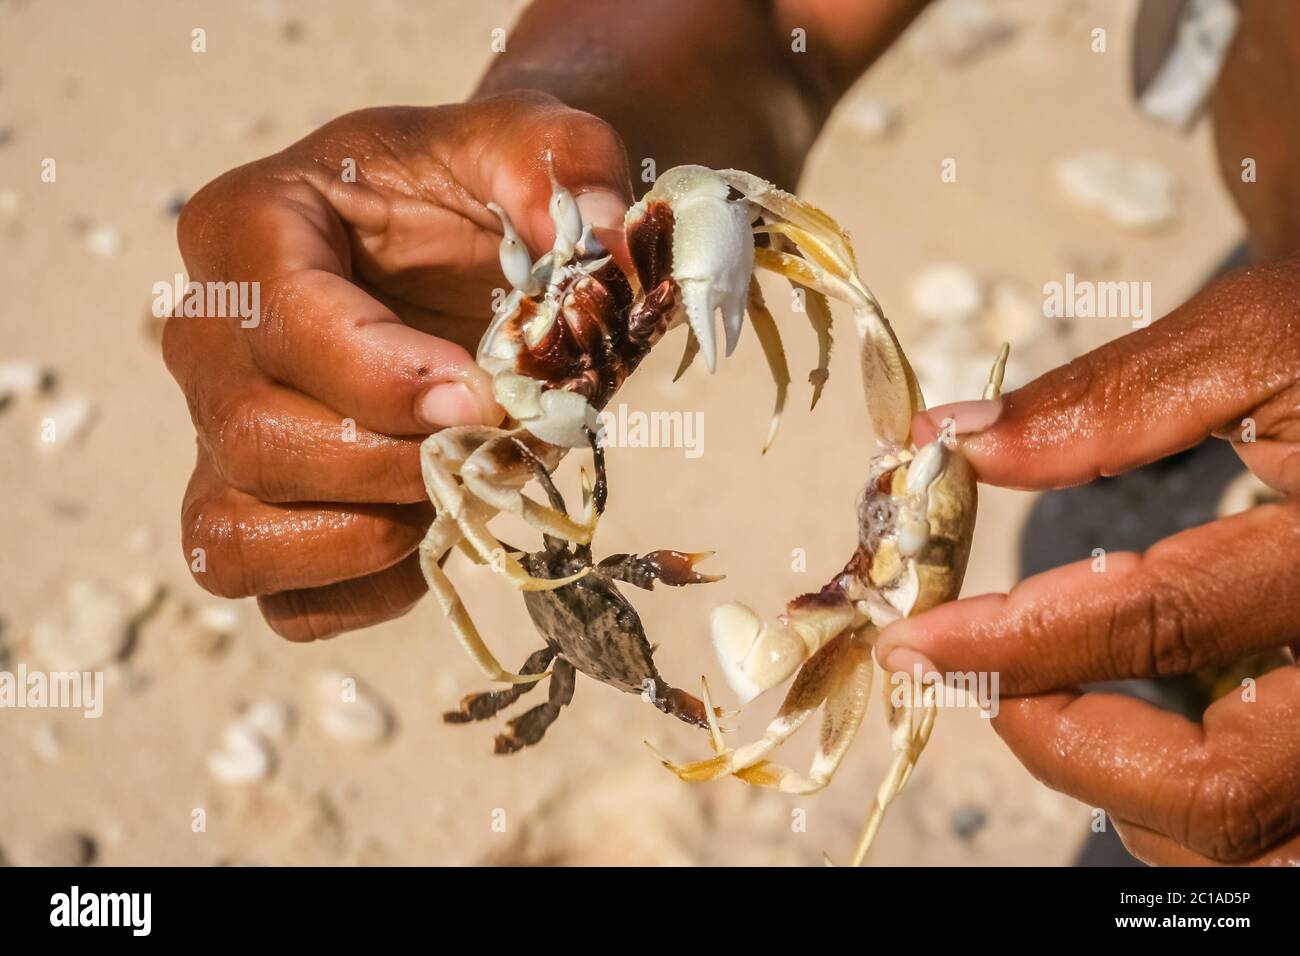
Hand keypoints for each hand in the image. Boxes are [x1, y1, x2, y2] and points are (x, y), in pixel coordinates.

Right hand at [164, 92, 632, 640]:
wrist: (472, 247)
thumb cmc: (484, 195)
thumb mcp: (532, 145)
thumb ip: (564, 164)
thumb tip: (598, 242)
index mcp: (252, 227)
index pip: (281, 321)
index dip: (383, 376)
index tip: (485, 396)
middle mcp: (210, 339)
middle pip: (258, 438)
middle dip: (395, 463)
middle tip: (497, 446)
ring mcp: (223, 436)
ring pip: (237, 534)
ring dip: (368, 537)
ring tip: (460, 490)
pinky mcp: (261, 516)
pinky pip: (280, 598)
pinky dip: (362, 594)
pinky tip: (435, 538)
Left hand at [876, 258, 1299, 864]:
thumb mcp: (1265, 340)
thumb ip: (1114, 398)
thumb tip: (960, 441)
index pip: (1164, 623)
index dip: (1016, 640)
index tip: (915, 642)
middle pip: (1220, 791)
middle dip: (1062, 745)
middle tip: (972, 679)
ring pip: (1250, 847)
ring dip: (1123, 798)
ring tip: (1043, 705)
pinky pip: (1272, 840)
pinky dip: (1179, 809)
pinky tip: (1132, 738)